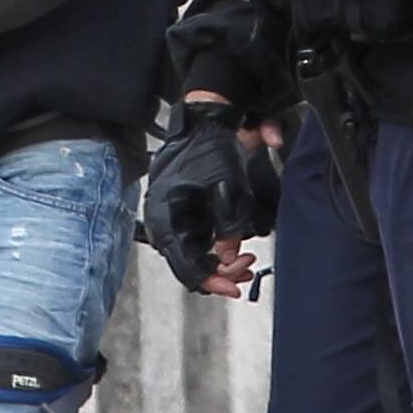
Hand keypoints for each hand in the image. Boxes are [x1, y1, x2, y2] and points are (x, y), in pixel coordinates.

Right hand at [140, 95, 279, 294]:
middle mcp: (163, 223)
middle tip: (248, 265)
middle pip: (190, 266)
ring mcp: (170, 220)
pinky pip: (196, 243)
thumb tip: (229, 256)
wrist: (203, 124)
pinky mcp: (181, 217)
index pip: (186, 266)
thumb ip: (229, 224)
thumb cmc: (211, 149)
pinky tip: (235, 249)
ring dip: (221, 263)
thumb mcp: (229, 186)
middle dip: (222, 272)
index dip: (213, 281)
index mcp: (168, 217)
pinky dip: (215, 249)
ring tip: (247, 259)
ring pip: (194, 256)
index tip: (235, 287)